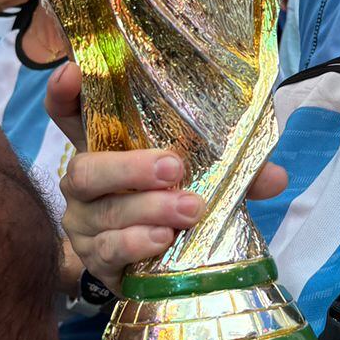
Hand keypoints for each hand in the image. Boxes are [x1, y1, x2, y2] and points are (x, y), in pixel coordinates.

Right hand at [53, 67, 287, 293]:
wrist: (159, 266)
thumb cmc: (176, 203)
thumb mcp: (205, 178)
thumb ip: (236, 171)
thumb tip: (275, 176)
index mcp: (106, 147)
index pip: (69, 113)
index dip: (64, 92)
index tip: (73, 72)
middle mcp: (85, 182)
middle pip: (85, 169)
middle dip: (129, 168)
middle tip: (173, 168)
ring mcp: (84, 223)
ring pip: (102, 212)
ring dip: (148, 209)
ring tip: (188, 210)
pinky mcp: (93, 261)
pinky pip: (108, 251)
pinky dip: (137, 244)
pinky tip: (163, 241)